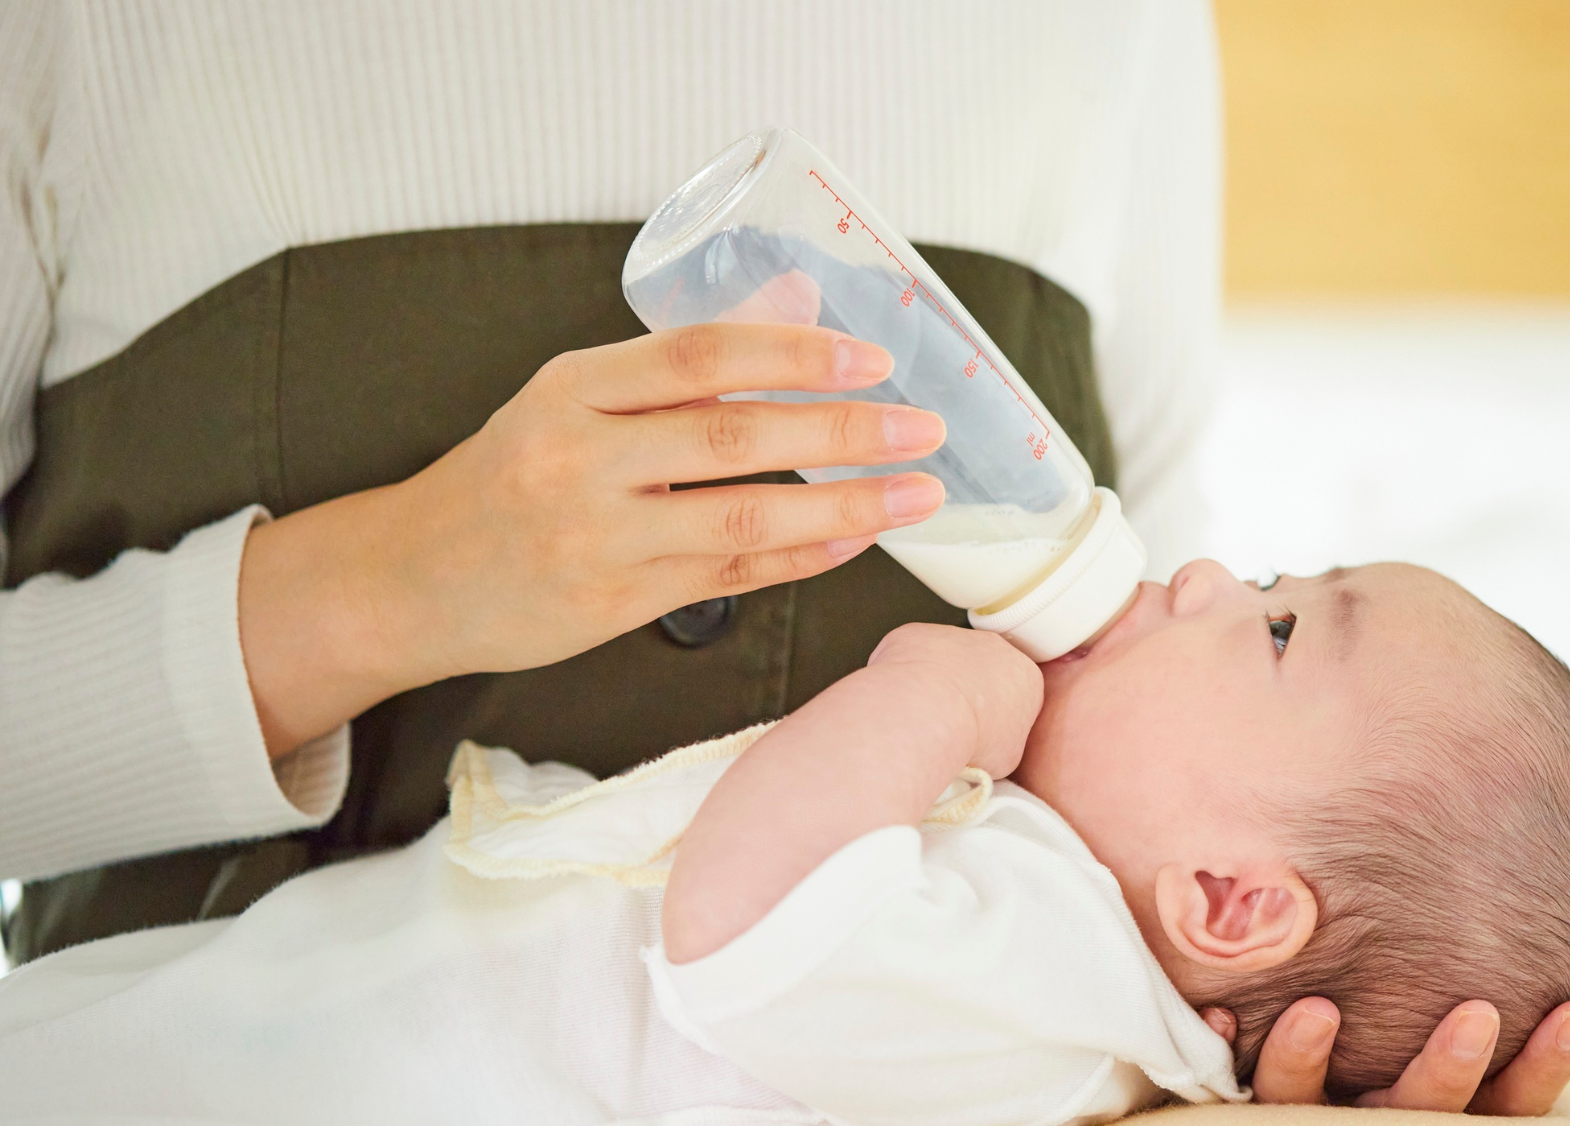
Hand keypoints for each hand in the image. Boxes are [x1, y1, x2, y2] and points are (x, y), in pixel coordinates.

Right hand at [241, 323, 946, 753]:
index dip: (794, 353)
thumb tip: (798, 311)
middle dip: (843, 431)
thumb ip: (677, 370)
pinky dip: (800, 558)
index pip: (699, 356)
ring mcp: (597, 540)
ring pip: (743, 520)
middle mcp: (580, 461)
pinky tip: (854, 539)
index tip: (873, 359)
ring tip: (917, 495)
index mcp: (572, 389)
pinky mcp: (614, 607)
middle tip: (922, 428)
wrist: (413, 579)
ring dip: (844, 506)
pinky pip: (729, 578)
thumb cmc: (510, 476)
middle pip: (734, 439)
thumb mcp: (572, 399)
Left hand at [867, 623, 1042, 778]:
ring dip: (938, 682)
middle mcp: (995, 648)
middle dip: (972, 694)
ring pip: (947, 660)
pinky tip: (902, 699)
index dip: (999, 719)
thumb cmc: (970, 737)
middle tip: (952, 724)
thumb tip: (987, 752)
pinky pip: (912, 655)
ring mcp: (955, 636)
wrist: (929, 713)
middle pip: (985, 671)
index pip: (1017, 696)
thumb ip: (1004, 746)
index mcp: (1026, 677)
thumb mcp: (1006, 760)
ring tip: (923, 714)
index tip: (983, 737)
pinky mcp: (918, 634)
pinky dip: (907, 675)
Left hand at [1201, 997, 1569, 1114]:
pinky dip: (1220, 1042)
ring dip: (1304, 1055)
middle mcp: (1370, 1117)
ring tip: (1317, 1011)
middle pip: (1414, 1106)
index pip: (1506, 1104)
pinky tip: (1213, 1009)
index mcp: (1432, 1111)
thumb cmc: (1398, 1065)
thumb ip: (1527, 1044)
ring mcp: (1305, 1110)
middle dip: (1450, 1065)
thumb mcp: (1468, 1060)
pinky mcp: (1245, 1094)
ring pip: (1303, 1097)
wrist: (1301, 1103)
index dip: (1544, 1065)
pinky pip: (1224, 1079)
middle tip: (1479, 1011)